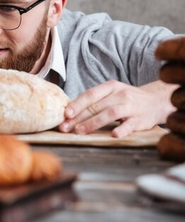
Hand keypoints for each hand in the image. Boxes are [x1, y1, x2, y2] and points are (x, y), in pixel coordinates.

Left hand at [58, 80, 176, 137]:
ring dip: (93, 123)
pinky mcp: (140, 120)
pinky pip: (130, 125)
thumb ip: (94, 101)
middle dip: (79, 117)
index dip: (77, 104)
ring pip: (110, 114)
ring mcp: (131, 107)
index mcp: (110, 87)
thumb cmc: (126, 99)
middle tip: (66, 127)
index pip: (90, 94)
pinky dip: (121, 129)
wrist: (155, 101)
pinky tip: (113, 134)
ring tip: (80, 131)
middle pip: (96, 106)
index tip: (65, 114)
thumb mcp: (111, 94)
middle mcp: (120, 95)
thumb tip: (69, 112)